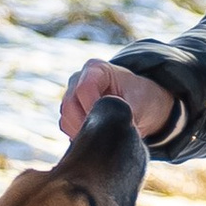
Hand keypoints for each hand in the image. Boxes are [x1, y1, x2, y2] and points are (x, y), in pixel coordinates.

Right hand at [58, 59, 176, 143]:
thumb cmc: (140, 97)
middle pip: (69, 105)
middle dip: (87, 123)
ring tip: (105, 135)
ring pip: (66, 118)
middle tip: (106, 134)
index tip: (108, 122)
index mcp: (96, 69)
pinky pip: (66, 127)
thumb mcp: (139, 102)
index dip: (93, 108)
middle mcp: (78, 79)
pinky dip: (79, 136)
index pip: (84, 89)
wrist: (140, 104)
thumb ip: (126, 113)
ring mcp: (71, 96)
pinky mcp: (69, 113)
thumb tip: (115, 131)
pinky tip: (97, 136)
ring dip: (83, 131)